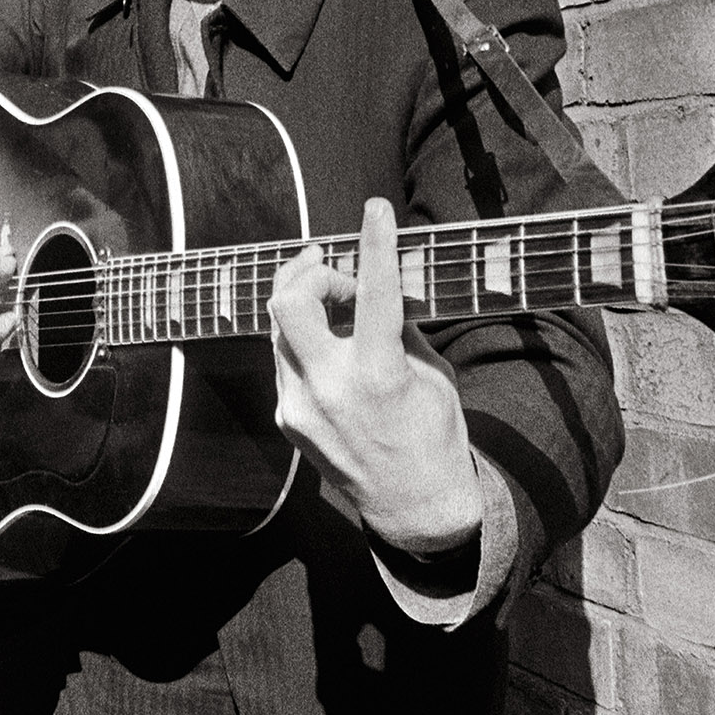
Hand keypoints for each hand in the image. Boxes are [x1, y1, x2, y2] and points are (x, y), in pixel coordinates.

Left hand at [266, 197, 482, 552]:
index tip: (375, 208)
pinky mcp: (286, 419)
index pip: (372, 292)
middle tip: (332, 264)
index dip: (374, 242)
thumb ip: (400, 325)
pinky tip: (333, 350)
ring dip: (307, 304)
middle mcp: (330, 388)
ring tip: (339, 305)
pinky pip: (286, 361)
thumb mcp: (432, 372)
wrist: (414, 506)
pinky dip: (307, 342)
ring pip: (281, 329)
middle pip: (288, 301)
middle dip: (308, 272)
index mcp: (378, 375)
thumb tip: (377, 280)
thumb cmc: (433, 433)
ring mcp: (300, 406)